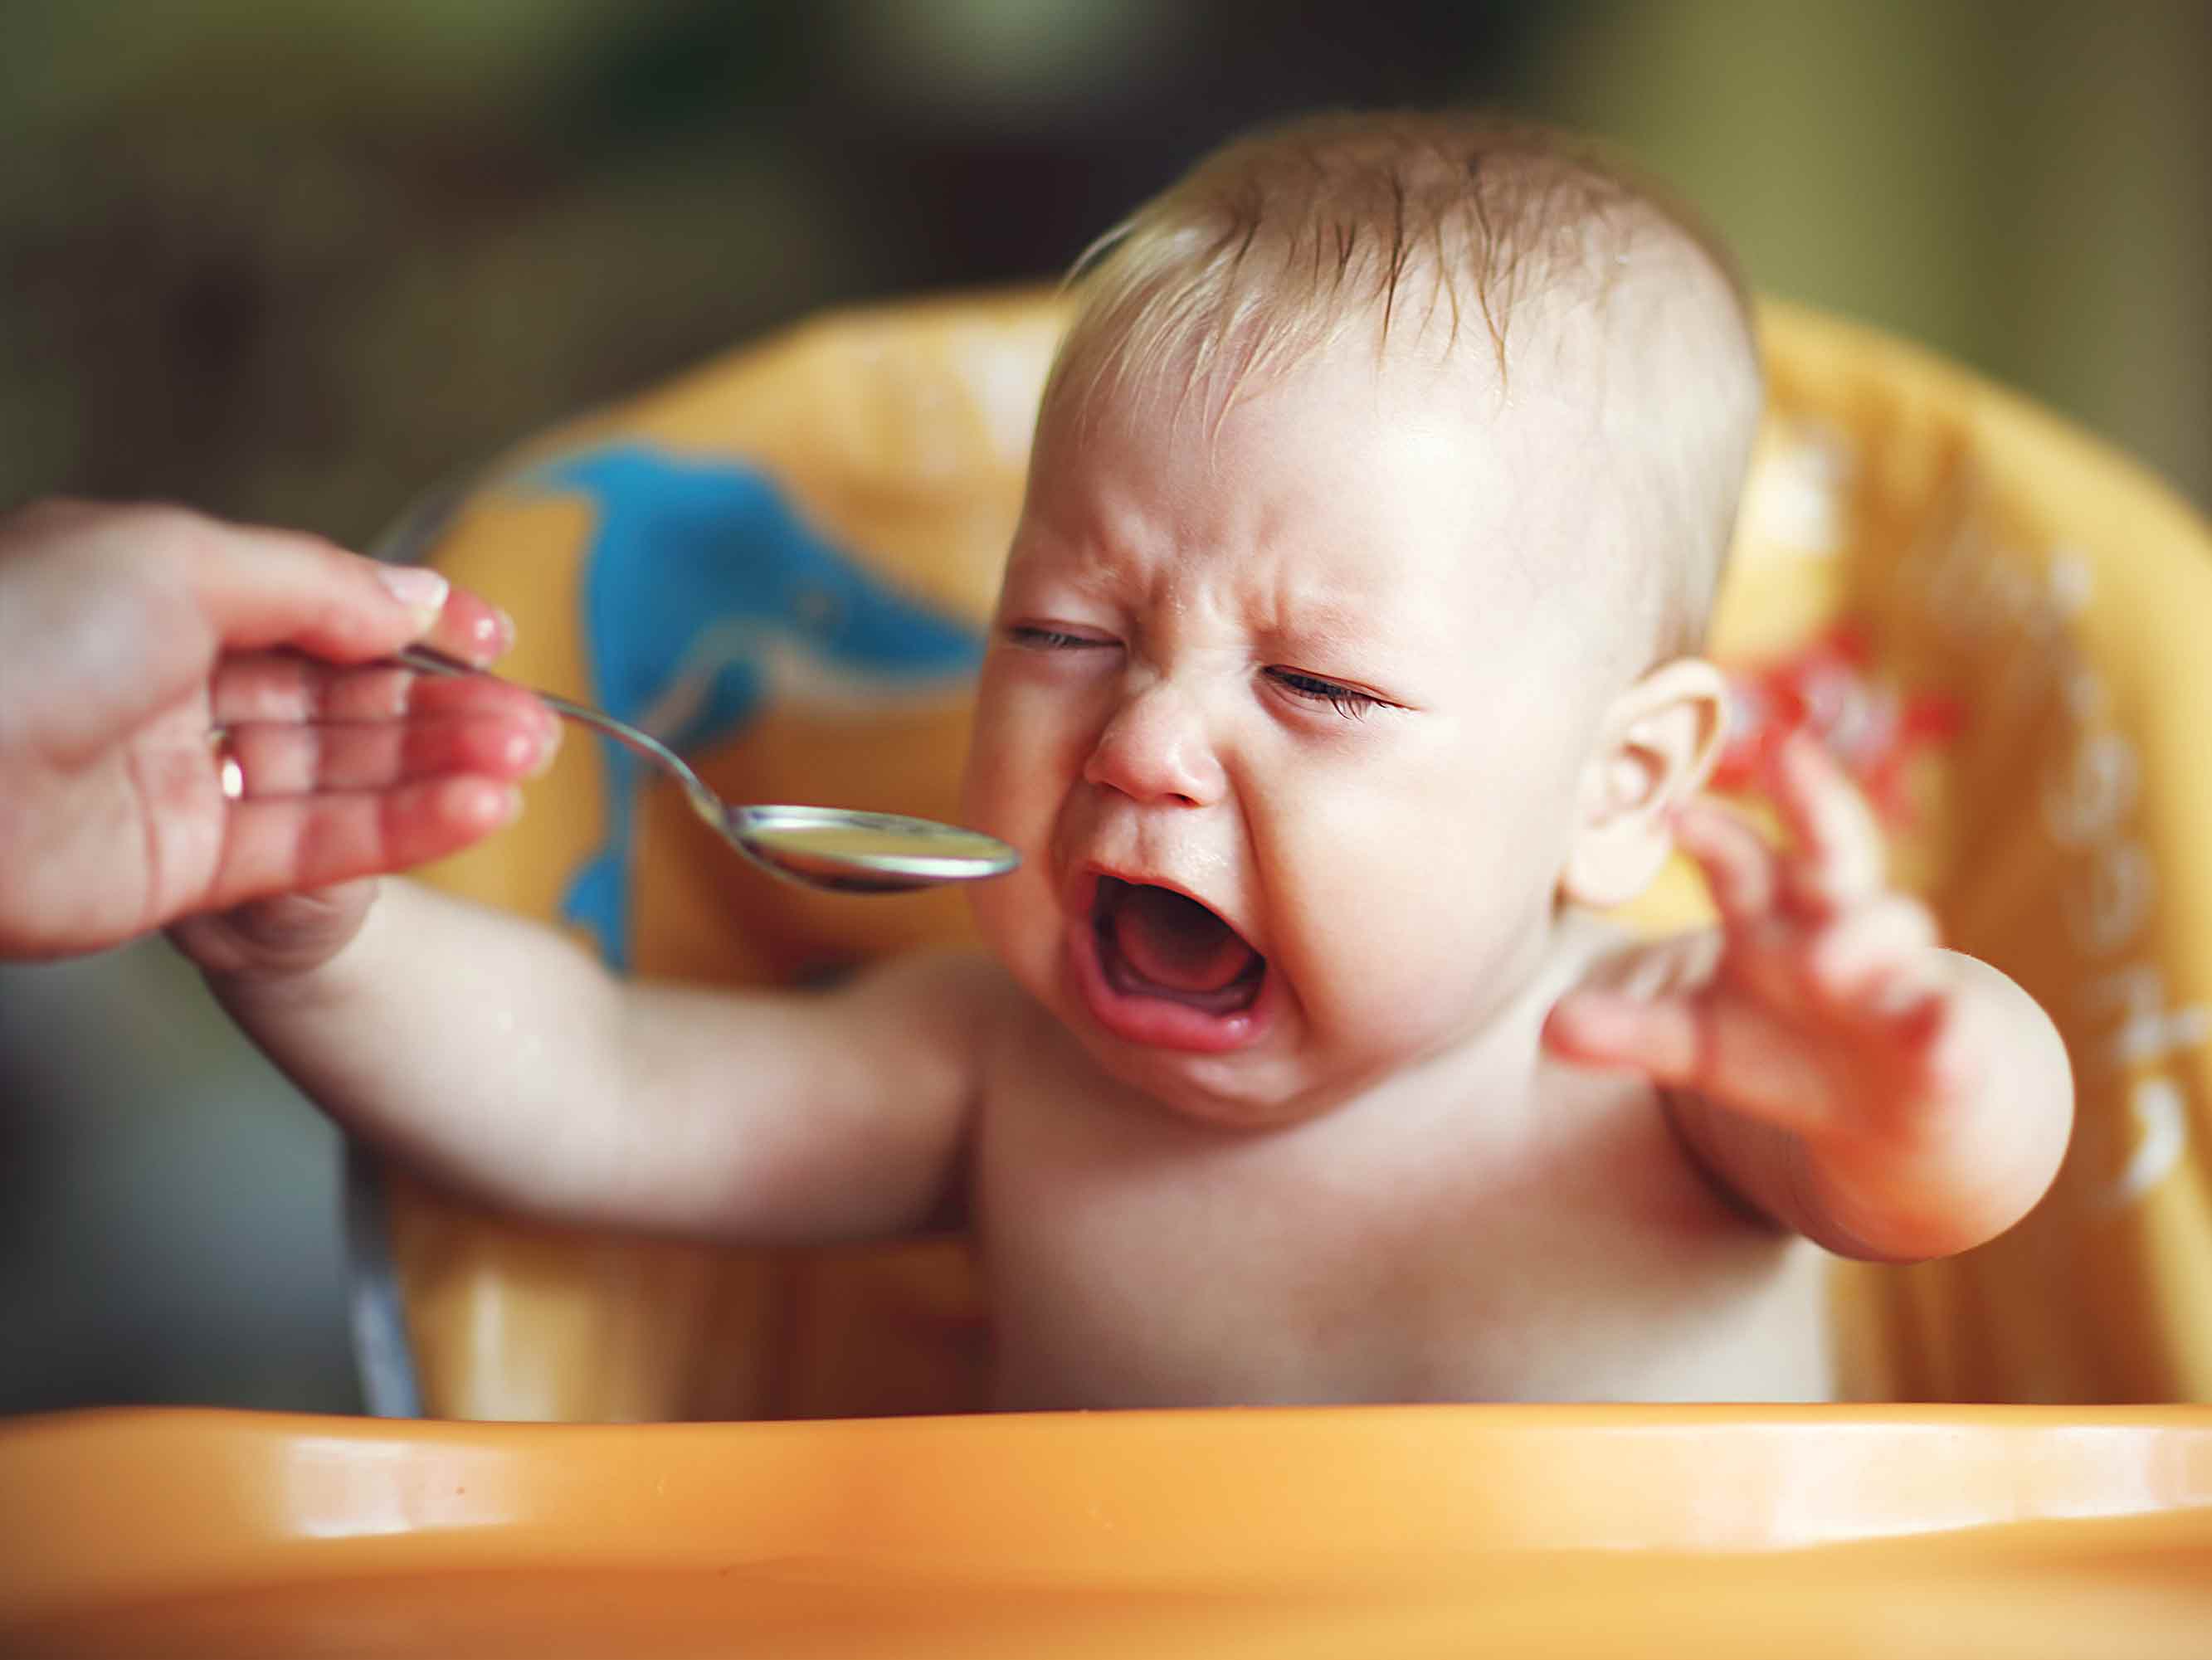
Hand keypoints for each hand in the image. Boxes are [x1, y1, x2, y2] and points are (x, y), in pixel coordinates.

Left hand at [0, 499, 555, 960]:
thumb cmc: (14, 639)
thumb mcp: (180, 561)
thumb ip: (316, 584)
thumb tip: (417, 594)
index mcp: (159, 594)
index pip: (319, 610)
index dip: (413, 622)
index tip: (497, 639)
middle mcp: (172, 687)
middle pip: (342, 698)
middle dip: (443, 705)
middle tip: (534, 721)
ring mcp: (179, 784)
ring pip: (339, 774)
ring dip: (440, 768)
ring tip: (526, 764)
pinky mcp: (184, 874)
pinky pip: (313, 847)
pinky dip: (402, 829)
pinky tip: (475, 809)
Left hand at [1544, 733, 1972, 1157]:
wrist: (1896, 1108)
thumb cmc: (1785, 1045)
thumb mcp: (1696, 1042)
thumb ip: (1628, 1029)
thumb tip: (1546, 1030)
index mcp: (1770, 911)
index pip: (1739, 854)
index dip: (1710, 829)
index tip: (1671, 809)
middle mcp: (1837, 922)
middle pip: (1832, 846)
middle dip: (1814, 800)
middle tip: (1788, 754)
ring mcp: (1899, 974)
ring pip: (1894, 928)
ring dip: (1866, 937)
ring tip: (1825, 967)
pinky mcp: (1948, 1038)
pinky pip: (1952, 1022)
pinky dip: (1946, 1026)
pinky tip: (1938, 1035)